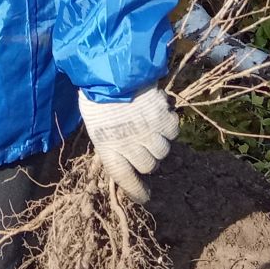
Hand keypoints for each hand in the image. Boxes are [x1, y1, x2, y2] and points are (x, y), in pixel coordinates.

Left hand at [79, 88, 177, 203]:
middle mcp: (130, 145)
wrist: (112, 71)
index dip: (136, 191)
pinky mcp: (162, 118)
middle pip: (148, 166)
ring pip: (162, 151)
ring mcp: (148, 132)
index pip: (125, 179)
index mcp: (109, 148)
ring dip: (158, 142)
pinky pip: (172, 131)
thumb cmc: (98, 99)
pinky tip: (159, 116)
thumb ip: (111, 146)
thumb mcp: (97, 127)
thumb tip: (125, 162)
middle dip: (146, 158)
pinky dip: (168, 126)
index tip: (144, 197)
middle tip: (142, 146)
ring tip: (149, 128)